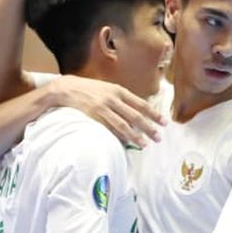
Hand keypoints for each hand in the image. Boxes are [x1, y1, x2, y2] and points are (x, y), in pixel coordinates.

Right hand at [51, 75, 166, 147]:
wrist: (67, 88)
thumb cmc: (90, 89)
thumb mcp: (108, 89)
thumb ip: (122, 99)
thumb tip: (137, 111)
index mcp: (119, 90)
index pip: (141, 104)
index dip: (154, 114)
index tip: (164, 123)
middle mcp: (113, 99)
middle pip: (135, 116)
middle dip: (149, 128)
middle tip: (158, 137)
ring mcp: (103, 108)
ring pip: (123, 125)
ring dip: (135, 136)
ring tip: (144, 144)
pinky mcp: (93, 117)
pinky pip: (109, 129)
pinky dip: (118, 136)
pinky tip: (126, 143)